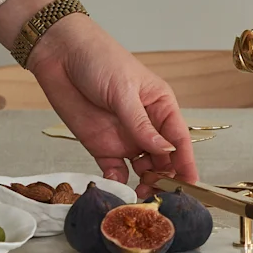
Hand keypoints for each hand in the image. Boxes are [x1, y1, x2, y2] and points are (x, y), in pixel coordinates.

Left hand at [25, 15, 195, 194]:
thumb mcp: (124, 91)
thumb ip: (142, 125)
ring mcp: (124, 138)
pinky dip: (117, 182)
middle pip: (163, 160)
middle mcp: (146, 126)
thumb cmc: (100, 60)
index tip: (192, 184)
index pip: (179, 140)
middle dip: (165, 179)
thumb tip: (167, 151)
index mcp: (161, 107)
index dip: (187, 163)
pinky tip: (117, 188)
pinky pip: (114, 171)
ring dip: (143, 184)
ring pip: (142, 170)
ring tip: (140, 198)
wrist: (60, 55)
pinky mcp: (101, 146)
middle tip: (160, 196)